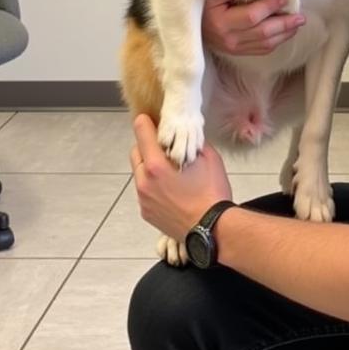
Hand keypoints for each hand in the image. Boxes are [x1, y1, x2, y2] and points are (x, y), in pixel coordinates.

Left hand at [131, 114, 231, 238]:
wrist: (212, 229)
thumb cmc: (212, 194)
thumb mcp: (209, 158)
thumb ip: (193, 143)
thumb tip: (187, 137)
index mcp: (157, 165)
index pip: (141, 132)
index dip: (146, 122)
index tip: (149, 119)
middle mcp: (144, 182)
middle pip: (136, 152)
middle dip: (147, 145)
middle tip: (164, 146)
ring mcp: (144, 199)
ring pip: (139, 173)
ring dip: (149, 167)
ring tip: (170, 171)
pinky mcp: (147, 213)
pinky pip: (145, 192)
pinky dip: (153, 186)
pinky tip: (171, 190)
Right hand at [202, 0, 305, 55]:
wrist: (190, 27)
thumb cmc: (202, 6)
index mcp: (221, 23)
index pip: (252, 16)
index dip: (269, 7)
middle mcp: (229, 39)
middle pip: (263, 33)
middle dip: (284, 24)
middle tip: (300, 16)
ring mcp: (234, 48)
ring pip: (265, 44)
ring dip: (284, 34)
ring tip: (297, 24)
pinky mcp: (238, 52)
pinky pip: (261, 50)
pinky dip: (276, 42)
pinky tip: (285, 33)